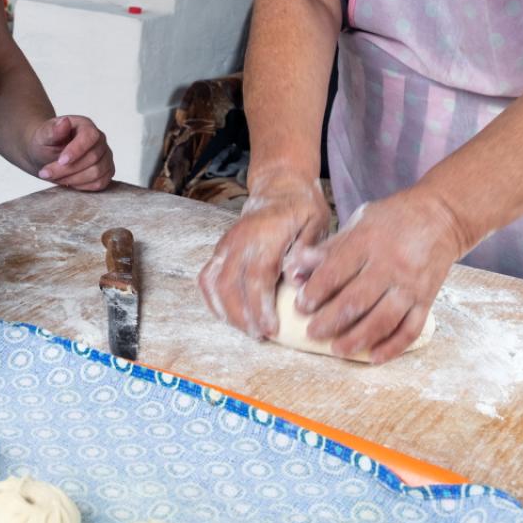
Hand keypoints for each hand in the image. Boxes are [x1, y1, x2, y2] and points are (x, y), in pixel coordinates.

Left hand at [26, 115, 113, 190]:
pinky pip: (100, 183)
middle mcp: (100, 140)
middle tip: (46, 173)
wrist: (45, 156)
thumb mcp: (42, 136)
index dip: (77, 150)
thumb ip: (52, 130)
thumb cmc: (45, 143)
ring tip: (54, 177)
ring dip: (73, 179)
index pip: (90, 136)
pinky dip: (82, 186)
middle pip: (92, 158)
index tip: (61, 161)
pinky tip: (67, 182)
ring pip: (97, 173)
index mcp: (85, 126)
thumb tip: (65, 121)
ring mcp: (105, 156)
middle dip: (68, 169)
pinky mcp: (106, 172)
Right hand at [197, 177, 329, 338]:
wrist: (279, 186)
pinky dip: (212, 299)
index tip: (270, 330)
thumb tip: (294, 278)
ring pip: (213, 283)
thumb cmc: (302, 207)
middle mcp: (239, 240)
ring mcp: (225, 244)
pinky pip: (206, 277)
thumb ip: (306, 250)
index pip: (256, 276)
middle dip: (242, 316)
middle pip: (230, 284)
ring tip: (247, 329)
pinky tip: (228, 316)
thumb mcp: (316, 222)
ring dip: (227, 311)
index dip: (260, 306)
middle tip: (260, 336)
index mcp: (264, 234)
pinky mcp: (220, 249)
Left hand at [288, 190, 466, 363]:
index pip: (335, 272)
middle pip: (356, 301)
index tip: (300, 306)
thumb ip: (328, 249)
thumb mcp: (357, 223)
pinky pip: (410, 329)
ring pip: (382, 320)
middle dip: (330, 321)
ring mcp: (410, 285)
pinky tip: (374, 357)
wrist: (442, 216)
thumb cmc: (392, 219)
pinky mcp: (426, 299)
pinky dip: (393, 347)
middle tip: (312, 333)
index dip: (315, 292)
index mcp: (366, 242)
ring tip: (337, 349)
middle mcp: (389, 265)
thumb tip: (294, 270)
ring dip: (358, 339)